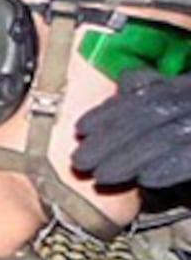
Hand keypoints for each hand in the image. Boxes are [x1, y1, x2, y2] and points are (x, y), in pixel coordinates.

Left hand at [76, 70, 190, 196]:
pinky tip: (147, 180)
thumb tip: (128, 79)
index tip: (80, 129)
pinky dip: (173, 166)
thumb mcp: (185, 100)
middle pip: (154, 113)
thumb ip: (161, 90)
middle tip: (80, 161)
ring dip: (133, 157)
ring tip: (103, 176)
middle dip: (113, 139)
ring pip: (170, 135)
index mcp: (190, 86)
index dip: (112, 112)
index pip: (149, 95)